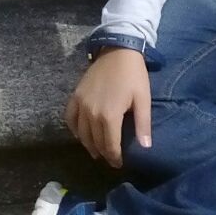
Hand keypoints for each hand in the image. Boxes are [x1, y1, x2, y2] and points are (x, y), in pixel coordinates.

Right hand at [64, 48, 151, 167]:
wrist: (118, 50)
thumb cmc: (134, 75)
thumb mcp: (143, 99)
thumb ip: (143, 124)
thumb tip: (146, 147)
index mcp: (109, 116)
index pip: (110, 146)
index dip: (114, 158)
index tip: (119, 164)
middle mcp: (91, 114)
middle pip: (95, 142)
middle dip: (103, 153)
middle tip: (110, 159)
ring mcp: (80, 105)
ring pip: (81, 134)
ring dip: (88, 145)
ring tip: (97, 151)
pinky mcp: (75, 96)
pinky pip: (69, 119)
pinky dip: (74, 130)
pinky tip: (81, 134)